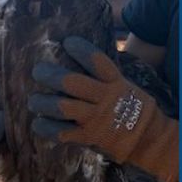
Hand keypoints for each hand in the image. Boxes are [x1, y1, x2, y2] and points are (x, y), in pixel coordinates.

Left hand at [29, 36, 178, 181]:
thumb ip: (105, 76)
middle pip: (72, 83)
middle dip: (50, 75)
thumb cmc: (132, 107)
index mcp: (115, 83)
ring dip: (43, 103)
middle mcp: (104, 99)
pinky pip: (62, 133)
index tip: (67, 42)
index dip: (81, 50)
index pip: (98, 62)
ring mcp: (95, 119)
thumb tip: (79, 56)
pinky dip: (46, 128)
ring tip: (33, 100)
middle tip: (38, 71)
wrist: (149, 139)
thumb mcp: (126, 86)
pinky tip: (38, 123)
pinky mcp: (88, 137)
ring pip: (63, 107)